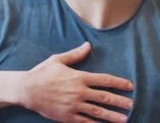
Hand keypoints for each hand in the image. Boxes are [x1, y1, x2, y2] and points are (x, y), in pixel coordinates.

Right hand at [19, 42, 133, 122]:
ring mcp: (73, 106)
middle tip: (132, 105)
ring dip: (112, 116)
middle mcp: (79, 92)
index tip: (129, 86)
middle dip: (120, 102)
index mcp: (79, 77)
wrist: (27, 89)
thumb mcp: (58, 60)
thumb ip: (75, 54)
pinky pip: (85, 122)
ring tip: (124, 119)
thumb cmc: (42, 73)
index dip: (118, 83)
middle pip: (104, 97)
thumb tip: (88, 45)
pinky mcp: (67, 116)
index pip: (104, 80)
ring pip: (97, 112)